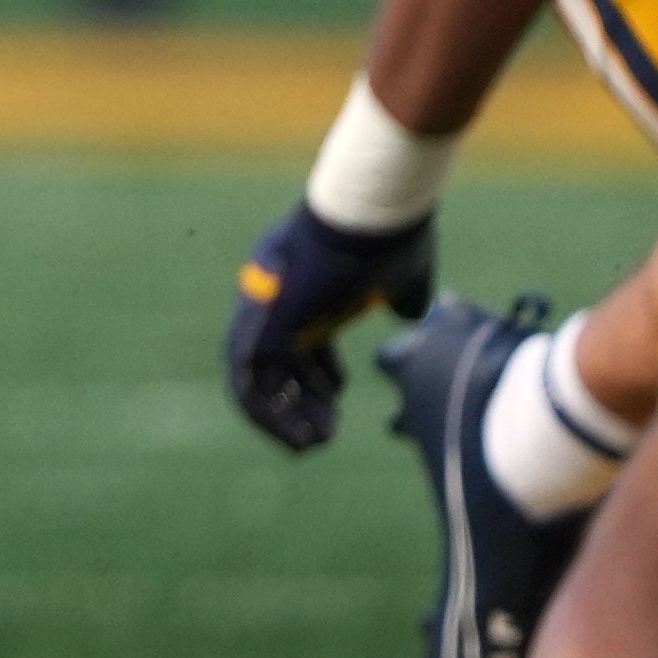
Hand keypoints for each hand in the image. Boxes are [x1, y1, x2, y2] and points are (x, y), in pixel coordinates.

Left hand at [226, 195, 435, 450]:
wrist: (375, 215)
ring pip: (256, 377)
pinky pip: (249, 383)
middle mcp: (272, 295)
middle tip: (327, 431)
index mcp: (300, 281)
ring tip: (317, 442)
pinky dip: (271, 415)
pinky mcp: (262, 326)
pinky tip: (304, 436)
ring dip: (285, 415)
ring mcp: (261, 310)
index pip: (294, 335)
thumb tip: (409, 314)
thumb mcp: (402, 273)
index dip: (315, 370)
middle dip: (301, 399)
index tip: (338, 395)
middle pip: (273, 359)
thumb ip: (401, 294)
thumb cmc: (392, 237)